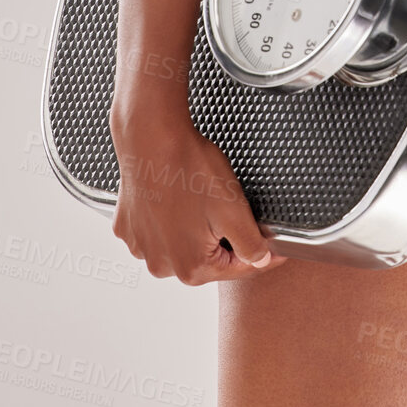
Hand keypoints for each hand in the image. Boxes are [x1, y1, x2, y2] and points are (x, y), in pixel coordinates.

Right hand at [109, 101, 289, 284]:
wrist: (151, 137)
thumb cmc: (189, 168)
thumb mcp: (233, 209)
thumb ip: (251, 244)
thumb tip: (260, 260)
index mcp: (191, 267)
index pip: (238, 268)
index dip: (262, 256)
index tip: (277, 250)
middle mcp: (162, 264)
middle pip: (209, 259)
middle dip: (225, 240)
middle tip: (231, 209)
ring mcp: (142, 247)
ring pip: (183, 245)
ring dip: (197, 230)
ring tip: (201, 199)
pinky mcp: (130, 228)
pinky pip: (159, 231)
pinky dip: (171, 220)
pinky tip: (177, 198)